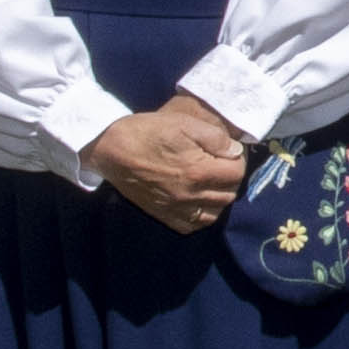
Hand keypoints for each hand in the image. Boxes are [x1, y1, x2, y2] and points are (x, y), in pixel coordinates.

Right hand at [86, 94, 250, 232]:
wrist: (111, 150)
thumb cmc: (146, 132)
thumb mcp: (183, 123)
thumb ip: (215, 138)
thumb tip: (235, 152)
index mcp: (198, 171)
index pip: (236, 173)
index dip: (237, 160)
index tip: (228, 151)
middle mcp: (191, 195)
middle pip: (229, 194)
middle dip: (230, 178)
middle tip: (220, 164)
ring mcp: (177, 209)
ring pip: (215, 212)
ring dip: (219, 197)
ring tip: (211, 181)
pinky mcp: (164, 215)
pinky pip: (194, 225)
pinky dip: (202, 214)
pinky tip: (197, 199)